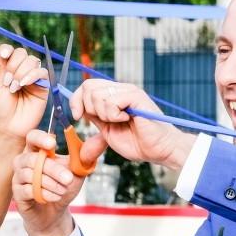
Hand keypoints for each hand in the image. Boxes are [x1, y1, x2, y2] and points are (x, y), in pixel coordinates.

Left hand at [0, 44, 47, 139]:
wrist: (10, 127)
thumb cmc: (1, 108)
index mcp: (9, 68)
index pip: (10, 51)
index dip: (7, 49)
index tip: (3, 54)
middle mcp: (21, 70)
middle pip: (22, 53)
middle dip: (14, 65)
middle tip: (7, 82)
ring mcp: (33, 77)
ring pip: (32, 61)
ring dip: (21, 72)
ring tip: (14, 88)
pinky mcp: (43, 85)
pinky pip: (42, 72)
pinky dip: (32, 75)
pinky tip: (23, 84)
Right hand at [11, 128, 106, 235]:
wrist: (56, 212)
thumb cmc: (64, 187)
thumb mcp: (78, 170)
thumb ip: (86, 156)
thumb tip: (102, 140)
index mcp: (37, 151)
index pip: (32, 137)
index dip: (40, 138)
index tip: (53, 144)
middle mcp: (24, 161)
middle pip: (33, 159)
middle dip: (53, 169)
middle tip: (69, 178)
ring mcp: (18, 177)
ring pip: (30, 175)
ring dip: (50, 183)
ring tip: (62, 190)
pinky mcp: (18, 194)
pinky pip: (27, 190)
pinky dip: (45, 194)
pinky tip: (55, 197)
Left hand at [69, 80, 192, 167]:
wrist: (158, 150)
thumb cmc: (137, 143)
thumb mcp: (107, 130)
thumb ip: (95, 118)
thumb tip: (79, 110)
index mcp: (113, 96)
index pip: (87, 86)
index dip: (76, 100)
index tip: (77, 116)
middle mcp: (120, 89)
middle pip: (88, 86)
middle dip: (88, 108)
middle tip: (105, 120)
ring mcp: (128, 91)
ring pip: (97, 95)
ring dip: (104, 115)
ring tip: (120, 121)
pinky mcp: (135, 95)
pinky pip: (110, 101)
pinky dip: (114, 115)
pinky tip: (126, 119)